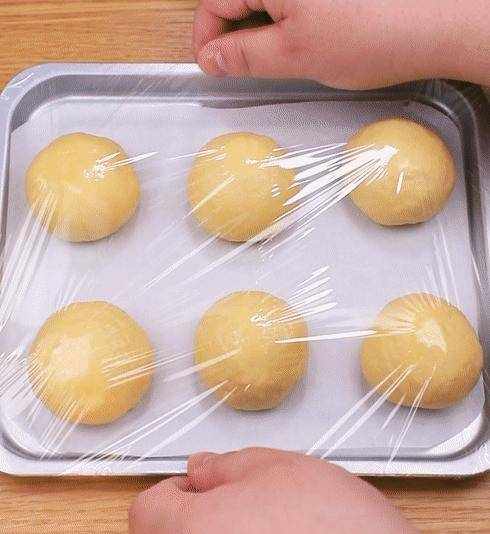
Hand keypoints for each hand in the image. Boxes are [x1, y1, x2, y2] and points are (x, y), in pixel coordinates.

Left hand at [129, 448, 416, 532]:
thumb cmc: (336, 527)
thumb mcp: (278, 469)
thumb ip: (226, 465)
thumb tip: (199, 468)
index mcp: (192, 530)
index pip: (147, 508)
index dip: (176, 489)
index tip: (202, 486)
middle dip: (199, 514)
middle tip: (238, 506)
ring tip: (265, 528)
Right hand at [193, 0, 489, 88]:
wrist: (439, 21)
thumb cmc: (372, 34)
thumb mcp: (295, 54)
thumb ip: (244, 56)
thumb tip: (211, 60)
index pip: (214, 1)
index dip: (206, 38)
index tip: (209, 66)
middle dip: (232, 33)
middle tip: (240, 68)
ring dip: (260, 26)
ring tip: (277, 56)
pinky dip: (286, 17)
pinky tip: (302, 37)